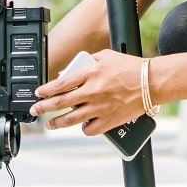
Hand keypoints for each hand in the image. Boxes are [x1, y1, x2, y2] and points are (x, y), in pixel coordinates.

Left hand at [29, 50, 144, 135]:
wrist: (151, 82)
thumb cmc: (130, 67)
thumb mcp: (105, 56)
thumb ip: (86, 63)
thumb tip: (69, 72)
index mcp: (90, 74)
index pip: (60, 84)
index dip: (45, 90)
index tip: (38, 93)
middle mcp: (92, 92)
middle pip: (60, 103)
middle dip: (43, 108)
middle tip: (35, 110)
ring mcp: (100, 108)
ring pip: (70, 120)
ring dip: (56, 123)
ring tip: (50, 124)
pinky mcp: (109, 121)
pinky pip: (89, 129)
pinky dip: (83, 128)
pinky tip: (81, 125)